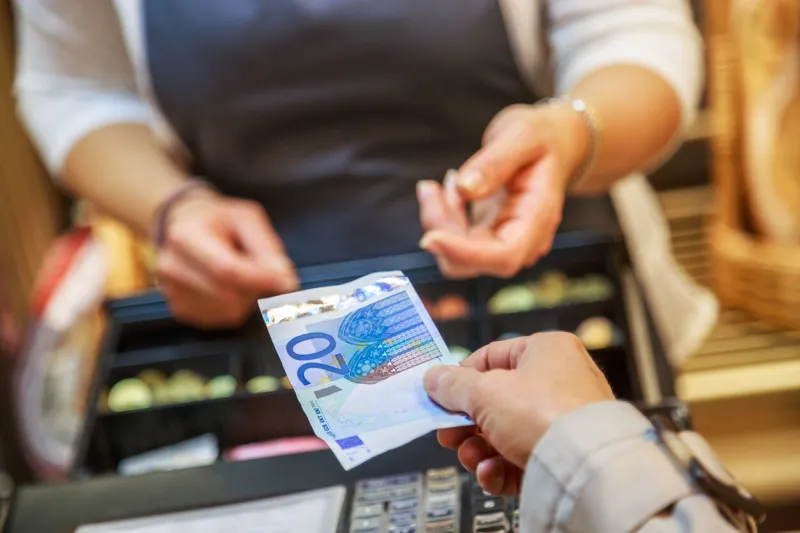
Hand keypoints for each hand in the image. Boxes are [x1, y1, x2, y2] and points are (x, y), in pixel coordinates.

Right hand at [156, 189, 298, 327]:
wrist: (182, 226)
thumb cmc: (218, 220)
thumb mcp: (247, 218)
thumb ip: (267, 248)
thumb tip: (285, 281)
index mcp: (186, 237)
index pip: (227, 270)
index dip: (262, 279)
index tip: (288, 282)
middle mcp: (173, 267)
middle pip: (229, 295)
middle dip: (257, 287)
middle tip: (263, 270)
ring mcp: (172, 292)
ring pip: (229, 311)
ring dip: (247, 298)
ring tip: (241, 273)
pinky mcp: (180, 310)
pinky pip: (222, 319)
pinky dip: (235, 306)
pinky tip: (229, 285)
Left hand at [418, 103, 590, 277]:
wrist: (554, 143)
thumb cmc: (542, 138)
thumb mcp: (522, 135)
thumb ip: (495, 162)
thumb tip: (465, 189)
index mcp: (539, 218)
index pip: (504, 255)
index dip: (466, 254)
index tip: (430, 237)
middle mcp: (523, 239)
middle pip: (474, 261)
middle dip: (442, 228)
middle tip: (430, 187)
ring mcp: (503, 241)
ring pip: (458, 255)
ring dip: (439, 221)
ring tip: (447, 180)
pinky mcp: (486, 237)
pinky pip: (455, 241)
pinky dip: (442, 217)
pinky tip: (451, 187)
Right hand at [424, 332, 613, 494]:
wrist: (585, 468)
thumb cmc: (542, 414)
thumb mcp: (486, 392)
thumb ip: (454, 386)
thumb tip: (433, 378)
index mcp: (546, 351)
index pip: (492, 357)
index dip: (462, 378)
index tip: (440, 397)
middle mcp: (559, 382)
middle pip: (495, 401)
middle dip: (467, 423)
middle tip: (448, 435)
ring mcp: (562, 422)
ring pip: (505, 433)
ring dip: (479, 449)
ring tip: (471, 458)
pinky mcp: (561, 457)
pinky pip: (521, 458)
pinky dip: (501, 468)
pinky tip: (493, 474)